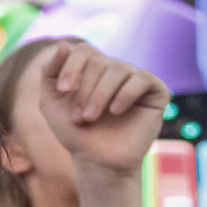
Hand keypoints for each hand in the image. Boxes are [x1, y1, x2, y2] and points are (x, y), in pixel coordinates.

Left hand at [37, 42, 167, 179]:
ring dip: (100, 95)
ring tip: (91, 118)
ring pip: (118, 70)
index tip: (62, 89)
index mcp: (93, 69)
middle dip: (85, 90)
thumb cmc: (75, 133)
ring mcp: (136, 79)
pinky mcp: (156, 91)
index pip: (83, 50)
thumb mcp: (51, 102)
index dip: (72, 66)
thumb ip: (50, 72)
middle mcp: (116, 70)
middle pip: (99, 62)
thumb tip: (65, 44)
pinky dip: (125, 94)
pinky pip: (142, 79)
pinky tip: (115, 111)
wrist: (97, 162)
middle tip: (80, 117)